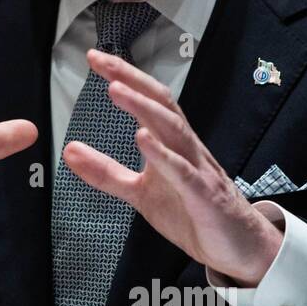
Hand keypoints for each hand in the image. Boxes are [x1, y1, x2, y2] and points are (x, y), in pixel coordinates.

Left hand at [61, 50, 282, 286]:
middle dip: (132, 80)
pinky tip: (143, 139)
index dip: (123, 77)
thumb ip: (106, 173)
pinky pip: (184, 172)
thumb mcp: (140, 193)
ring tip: (116, 89)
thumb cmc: (191, 212)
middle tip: (103, 62)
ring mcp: (198, 169)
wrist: (237, 248)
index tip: (94, 57)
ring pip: (173, 129)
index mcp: (171, 143)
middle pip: (162, 104)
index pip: (148, 101)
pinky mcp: (205, 196)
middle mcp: (186, 148)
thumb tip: (69, 151)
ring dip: (144, 108)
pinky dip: (163, 155)